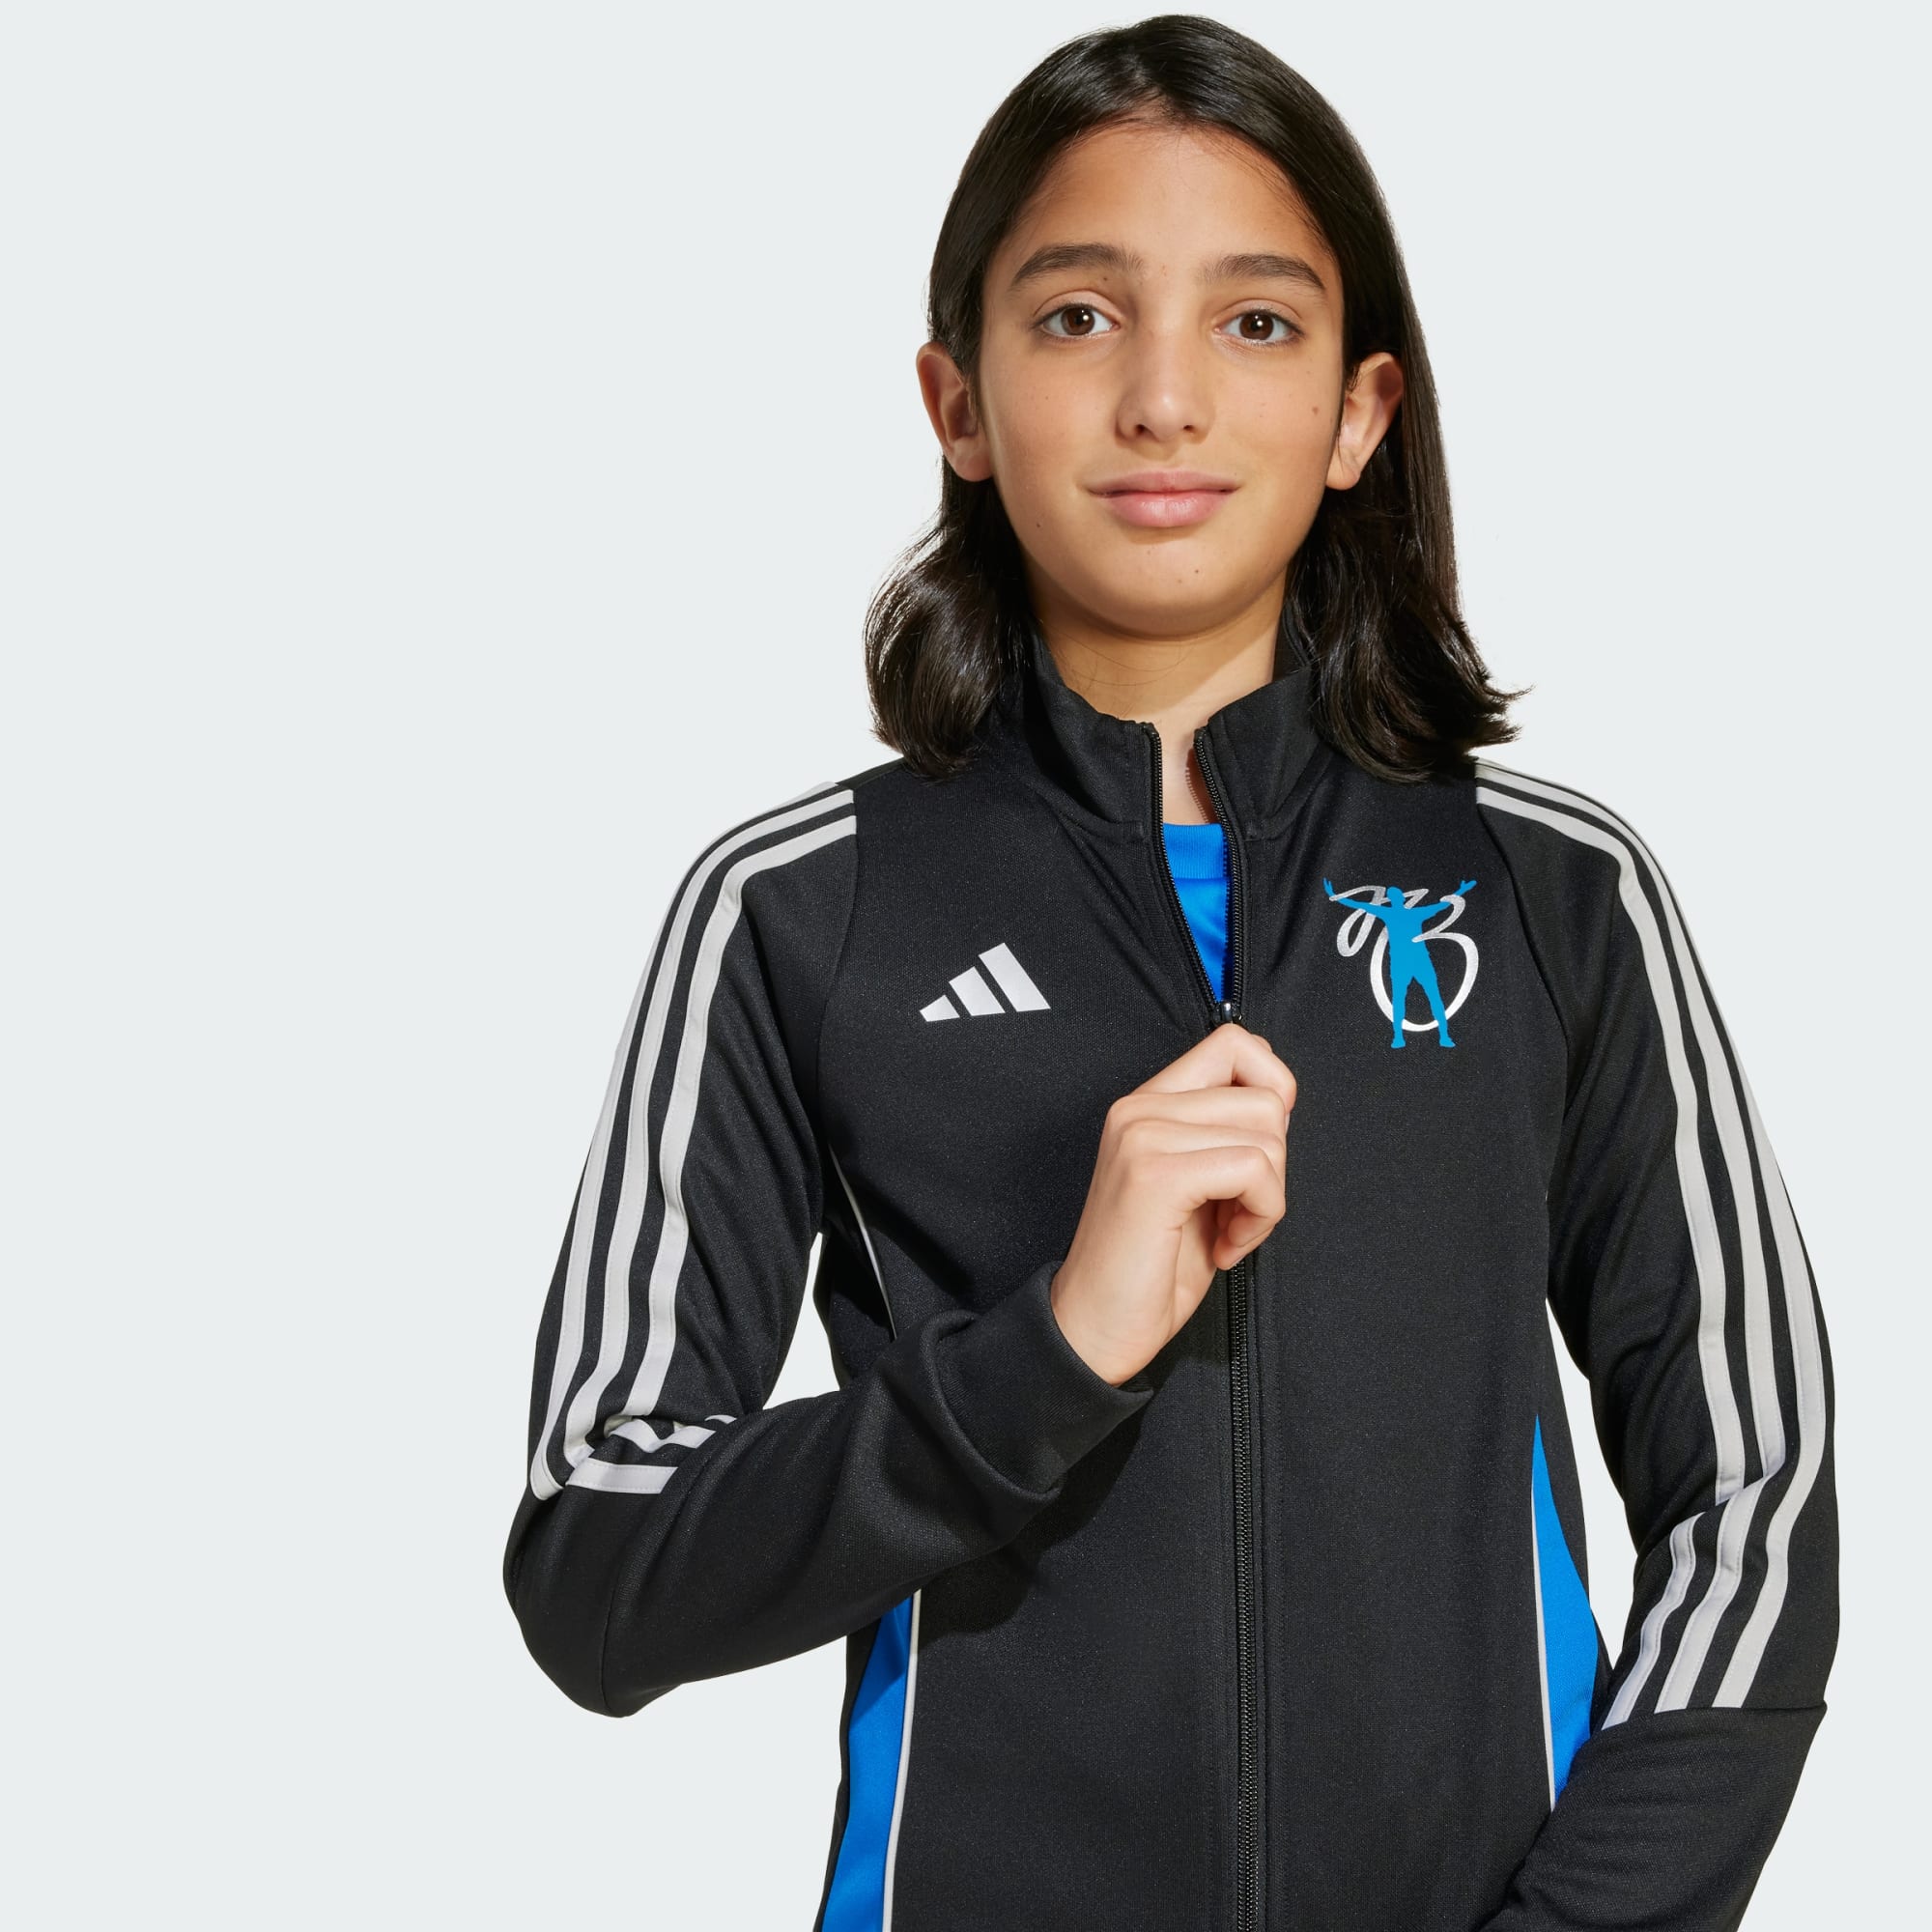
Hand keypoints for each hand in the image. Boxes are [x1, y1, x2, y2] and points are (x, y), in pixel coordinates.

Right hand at [1048, 1022, 1294, 1386]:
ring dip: (1268, 1198)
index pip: (1235, 1042)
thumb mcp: (1196, 1185)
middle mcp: (1139, 1108)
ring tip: (1227, 1231)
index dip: (1272, 1090)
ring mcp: (1144, 1135)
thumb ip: (1224, 1135)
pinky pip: (1253, 1170)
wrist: (1093, 1328)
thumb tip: (1279, 1102)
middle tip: (1238, 1211)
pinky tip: (1225, 1246)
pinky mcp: (1156, 1174)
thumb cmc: (1147, 1268)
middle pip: (1266, 1097)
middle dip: (1274, 1163)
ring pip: (1268, 1136)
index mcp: (1146, 1104)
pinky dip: (1259, 1218)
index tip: (1258, 1152)